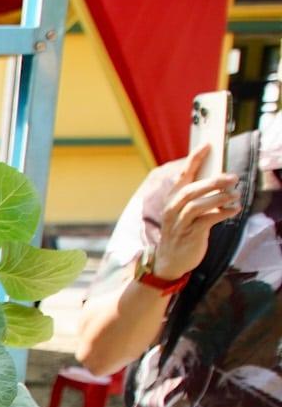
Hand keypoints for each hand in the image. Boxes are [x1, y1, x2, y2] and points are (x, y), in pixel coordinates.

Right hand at [155, 147, 242, 282]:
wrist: (169, 261)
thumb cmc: (182, 231)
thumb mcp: (185, 211)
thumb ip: (197, 196)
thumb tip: (220, 180)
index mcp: (172, 199)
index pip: (183, 175)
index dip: (194, 159)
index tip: (207, 145)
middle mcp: (172, 209)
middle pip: (191, 189)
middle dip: (213, 181)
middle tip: (234, 178)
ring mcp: (179, 222)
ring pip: (197, 205)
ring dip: (220, 197)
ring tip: (236, 194)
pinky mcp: (189, 235)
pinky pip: (206, 220)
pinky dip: (222, 213)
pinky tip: (234, 209)